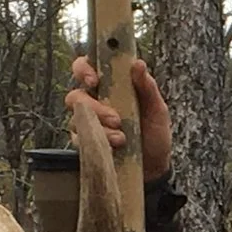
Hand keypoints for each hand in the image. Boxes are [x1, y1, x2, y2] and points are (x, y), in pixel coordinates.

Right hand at [67, 54, 173, 181]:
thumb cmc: (154, 134)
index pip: (85, 68)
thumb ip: (147, 87)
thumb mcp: (157, 109)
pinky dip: (97, 142)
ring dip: (99, 128)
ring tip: (121, 138)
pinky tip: (114, 147)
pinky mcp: (86, 143)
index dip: (83, 69)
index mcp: (109, 86)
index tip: (95, 80)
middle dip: (94, 107)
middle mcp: (94, 102)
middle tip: (116, 119)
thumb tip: (138, 64)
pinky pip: (79, 140)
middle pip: (75, 96)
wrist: (155, 168)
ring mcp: (88, 123)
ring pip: (77, 119)